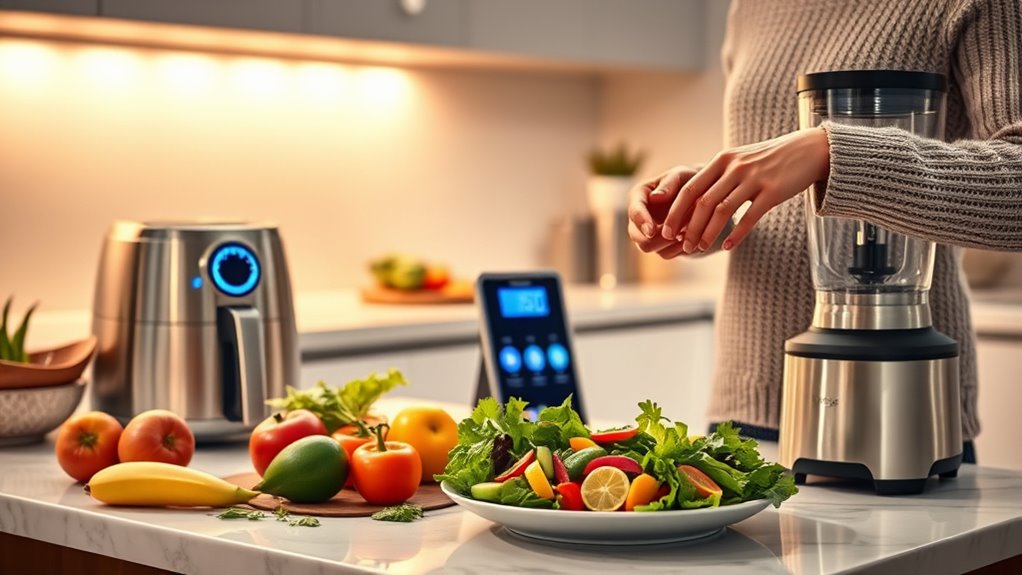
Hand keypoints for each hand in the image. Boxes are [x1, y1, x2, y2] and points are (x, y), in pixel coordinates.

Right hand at [627, 165, 699, 258]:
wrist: (701, 196)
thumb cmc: (688, 181)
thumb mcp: (681, 176)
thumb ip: (669, 184)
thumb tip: (655, 197)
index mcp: (638, 196)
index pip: (634, 212)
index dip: (642, 222)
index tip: (652, 230)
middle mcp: (638, 217)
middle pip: (638, 237)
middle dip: (656, 239)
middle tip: (678, 234)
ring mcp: (647, 233)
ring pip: (650, 248)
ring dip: (669, 244)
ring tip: (687, 233)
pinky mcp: (660, 245)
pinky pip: (666, 254)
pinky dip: (678, 248)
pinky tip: (690, 239)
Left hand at [660, 127, 829, 252]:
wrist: (807, 150)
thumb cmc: (769, 159)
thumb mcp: (740, 160)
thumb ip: (718, 176)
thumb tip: (694, 199)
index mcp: (723, 160)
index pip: (691, 188)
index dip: (676, 212)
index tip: (666, 231)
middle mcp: (735, 168)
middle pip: (703, 202)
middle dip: (688, 227)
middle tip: (681, 246)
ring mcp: (754, 179)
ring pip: (723, 210)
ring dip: (708, 233)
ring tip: (699, 249)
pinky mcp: (773, 191)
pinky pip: (750, 217)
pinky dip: (736, 234)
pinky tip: (727, 247)